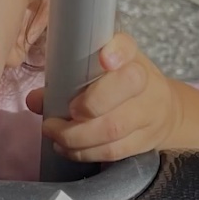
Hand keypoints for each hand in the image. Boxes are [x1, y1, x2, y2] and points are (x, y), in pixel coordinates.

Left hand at [26, 32, 178, 162]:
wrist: (164, 113)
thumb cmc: (119, 89)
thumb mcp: (96, 75)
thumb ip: (63, 82)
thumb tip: (33, 100)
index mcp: (129, 57)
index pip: (127, 46)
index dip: (117, 51)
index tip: (105, 59)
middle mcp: (144, 80)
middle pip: (126, 86)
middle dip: (89, 104)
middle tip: (66, 113)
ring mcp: (148, 112)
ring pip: (115, 126)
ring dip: (78, 136)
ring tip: (57, 137)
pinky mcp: (145, 140)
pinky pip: (114, 151)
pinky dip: (86, 153)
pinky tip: (69, 149)